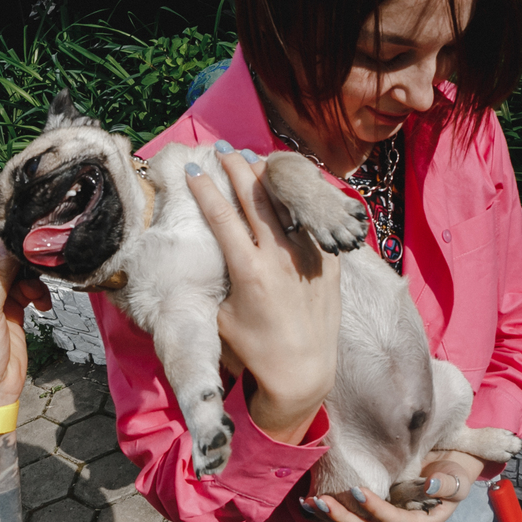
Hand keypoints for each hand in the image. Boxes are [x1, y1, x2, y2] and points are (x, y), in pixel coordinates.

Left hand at [0, 218, 51, 412]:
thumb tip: (7, 244)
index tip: (2, 223)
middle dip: (10, 256)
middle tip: (29, 252)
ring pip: (9, 271)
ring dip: (26, 278)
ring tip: (36, 292)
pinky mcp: (7, 310)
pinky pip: (23, 289)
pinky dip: (35, 293)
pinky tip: (42, 304)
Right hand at [185, 148, 339, 442]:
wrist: (303, 371)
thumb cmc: (255, 349)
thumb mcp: (221, 315)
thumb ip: (219, 278)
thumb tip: (212, 250)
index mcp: (248, 270)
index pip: (221, 215)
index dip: (204, 188)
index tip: (192, 169)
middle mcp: (279, 257)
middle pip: (255, 197)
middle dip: (236, 167)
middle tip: (222, 149)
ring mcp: (308, 256)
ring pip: (285, 202)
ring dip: (266, 177)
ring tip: (253, 158)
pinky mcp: (329, 262)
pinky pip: (311, 221)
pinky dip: (296, 200)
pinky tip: (287, 188)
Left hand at [303, 487, 455, 521]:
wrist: (446, 470)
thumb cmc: (453, 475)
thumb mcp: (457, 480)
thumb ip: (447, 486)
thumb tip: (432, 485)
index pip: (394, 521)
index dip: (376, 508)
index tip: (357, 489)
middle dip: (344, 517)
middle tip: (322, 500)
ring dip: (332, 516)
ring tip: (310, 502)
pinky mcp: (372, 513)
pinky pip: (351, 515)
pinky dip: (331, 510)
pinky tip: (309, 500)